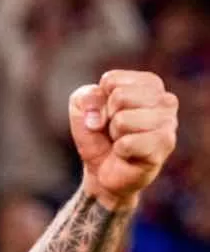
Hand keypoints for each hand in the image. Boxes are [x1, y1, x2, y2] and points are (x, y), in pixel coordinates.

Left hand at [70, 70, 177, 210]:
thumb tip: (98, 116)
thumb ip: (87, 97)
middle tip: (115, 130)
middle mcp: (166, 99)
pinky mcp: (165, 145)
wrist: (102, 170)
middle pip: (119, 97)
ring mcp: (169, 122)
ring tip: (123, 141)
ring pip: (123, 120)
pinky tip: (129, 154)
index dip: (100, 101)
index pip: (111, 80)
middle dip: (108, 117)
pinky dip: (120, 150)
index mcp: (148, 83)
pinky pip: (128, 142)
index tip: (107, 114)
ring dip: (115, 134)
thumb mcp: (82, 109)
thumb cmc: (98, 134)